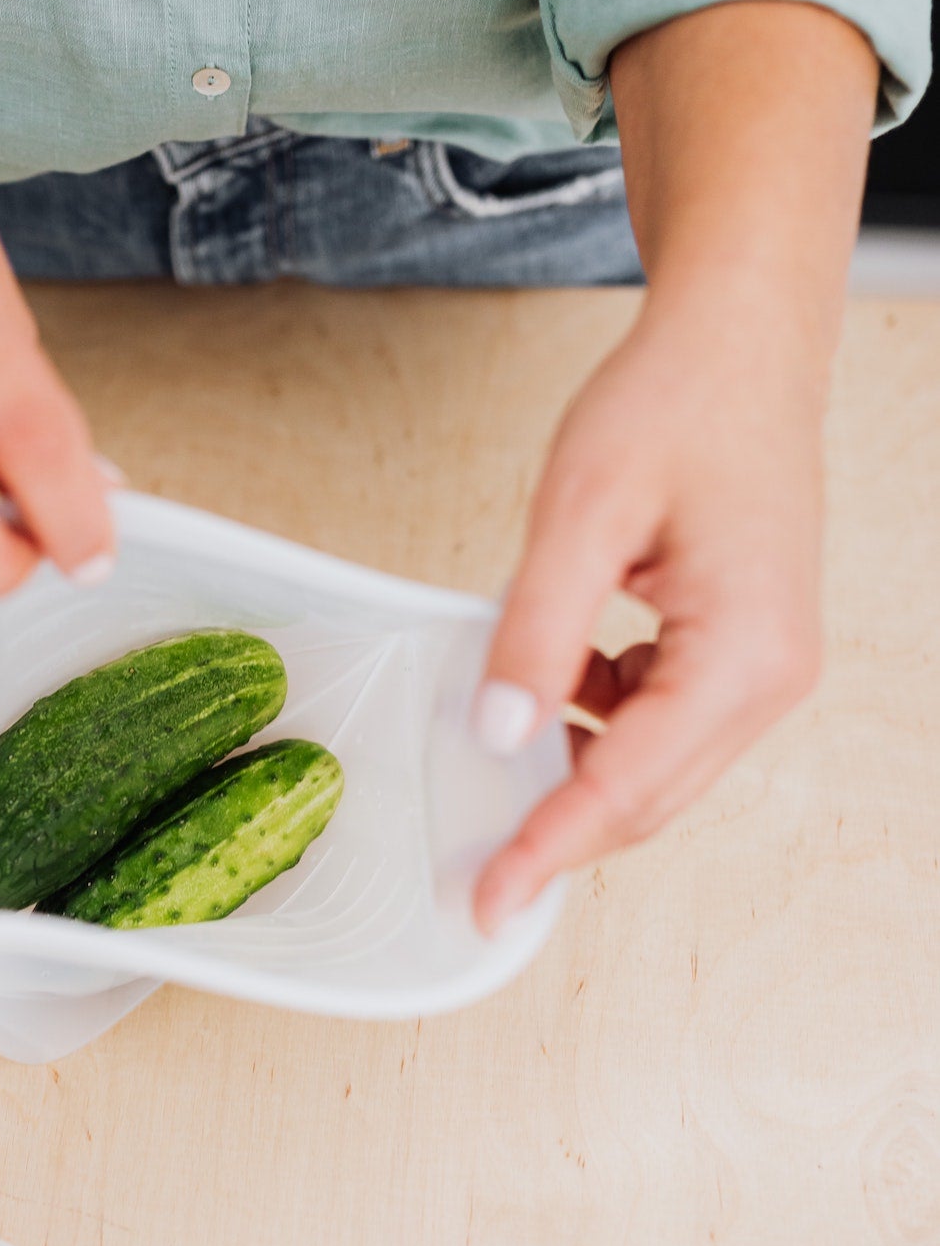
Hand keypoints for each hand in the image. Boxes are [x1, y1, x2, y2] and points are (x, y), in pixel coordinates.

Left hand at [470, 289, 825, 932]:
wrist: (741, 345)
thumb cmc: (678, 404)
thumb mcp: (581, 513)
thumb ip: (536, 632)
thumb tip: (496, 732)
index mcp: (742, 653)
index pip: (627, 786)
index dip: (547, 849)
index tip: (488, 900)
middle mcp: (770, 677)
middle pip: (649, 797)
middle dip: (559, 833)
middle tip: (474, 871)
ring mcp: (765, 668)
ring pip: (655, 767)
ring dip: (576, 771)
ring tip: (500, 746)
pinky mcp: (742, 650)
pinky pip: (662, 722)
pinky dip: (598, 722)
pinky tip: (554, 678)